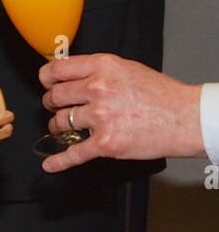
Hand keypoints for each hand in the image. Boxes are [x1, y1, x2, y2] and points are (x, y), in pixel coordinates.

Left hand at [39, 53, 205, 169]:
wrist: (186, 118)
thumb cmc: (160, 93)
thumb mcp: (124, 67)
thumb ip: (96, 70)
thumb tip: (70, 75)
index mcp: (100, 67)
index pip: (56, 70)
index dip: (46, 79)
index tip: (46, 84)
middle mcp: (97, 89)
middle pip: (55, 96)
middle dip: (51, 103)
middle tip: (55, 107)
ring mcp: (101, 117)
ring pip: (60, 122)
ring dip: (56, 127)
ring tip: (60, 128)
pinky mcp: (107, 143)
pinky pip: (75, 153)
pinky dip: (59, 161)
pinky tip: (50, 164)